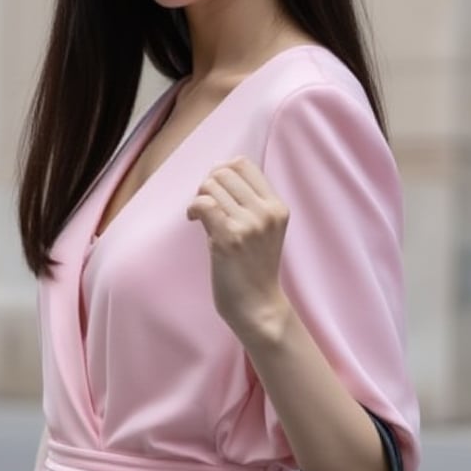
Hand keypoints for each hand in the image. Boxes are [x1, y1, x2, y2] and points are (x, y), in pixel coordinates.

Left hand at [187, 157, 289, 339]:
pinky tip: (193, 220)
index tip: (215, 189)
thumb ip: (249, 202)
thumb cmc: (254, 269)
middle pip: (224, 172)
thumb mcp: (264, 229)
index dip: (222, 170)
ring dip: (199, 198)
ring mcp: (250, 224)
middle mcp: (266, 212)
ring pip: (211, 186)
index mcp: (277, 207)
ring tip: (201, 216)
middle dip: (207, 184)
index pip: (244, 164)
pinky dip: (193, 208)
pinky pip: (203, 204)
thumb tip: (218, 171)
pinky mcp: (230, 238)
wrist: (258, 306)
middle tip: (205, 206)